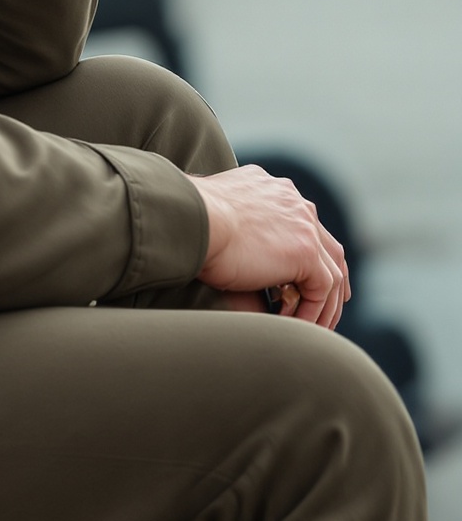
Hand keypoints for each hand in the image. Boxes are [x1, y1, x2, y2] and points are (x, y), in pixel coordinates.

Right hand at [193, 166, 350, 329]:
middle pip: (328, 247)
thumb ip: (232, 223)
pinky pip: (322, 290)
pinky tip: (295, 327)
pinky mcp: (305, 250)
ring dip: (324, 306)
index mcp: (272, 189)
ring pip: (332, 272)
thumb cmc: (186, 221)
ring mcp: (303, 223)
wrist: (187, 219)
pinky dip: (312, 312)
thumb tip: (222, 240)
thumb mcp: (216, 215)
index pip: (306, 224)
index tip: (308, 281)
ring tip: (309, 330)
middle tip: (328, 307)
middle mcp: (292, 200)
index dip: (313, 255)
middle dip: (333, 280)